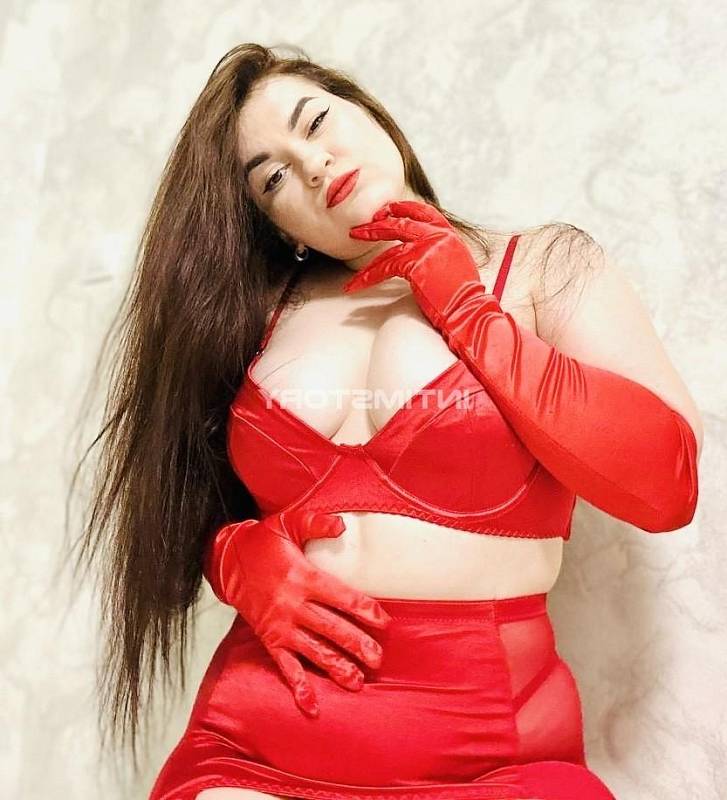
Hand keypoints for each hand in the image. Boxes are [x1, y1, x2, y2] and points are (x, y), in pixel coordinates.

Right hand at [203, 508, 391, 717]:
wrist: (227, 560)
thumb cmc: (263, 541)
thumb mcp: (288, 523)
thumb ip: (316, 522)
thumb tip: (344, 524)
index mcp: (302, 576)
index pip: (340, 596)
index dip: (364, 609)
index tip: (384, 621)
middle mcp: (292, 604)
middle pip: (330, 627)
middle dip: (356, 644)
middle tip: (377, 659)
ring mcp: (280, 625)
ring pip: (313, 650)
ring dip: (336, 667)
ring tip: (357, 681)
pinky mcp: (269, 638)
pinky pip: (285, 666)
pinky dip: (298, 687)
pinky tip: (312, 705)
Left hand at [345, 200, 485, 329]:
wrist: (467, 309)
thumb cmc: (461, 296)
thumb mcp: (454, 264)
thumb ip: (439, 251)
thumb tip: (423, 254)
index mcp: (449, 233)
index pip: (423, 211)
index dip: (403, 209)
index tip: (386, 210)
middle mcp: (439, 235)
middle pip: (401, 224)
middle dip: (376, 226)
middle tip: (358, 230)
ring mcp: (427, 246)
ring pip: (389, 249)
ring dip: (367, 258)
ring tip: (351, 265)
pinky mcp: (416, 262)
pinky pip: (385, 267)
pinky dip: (368, 277)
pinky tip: (356, 285)